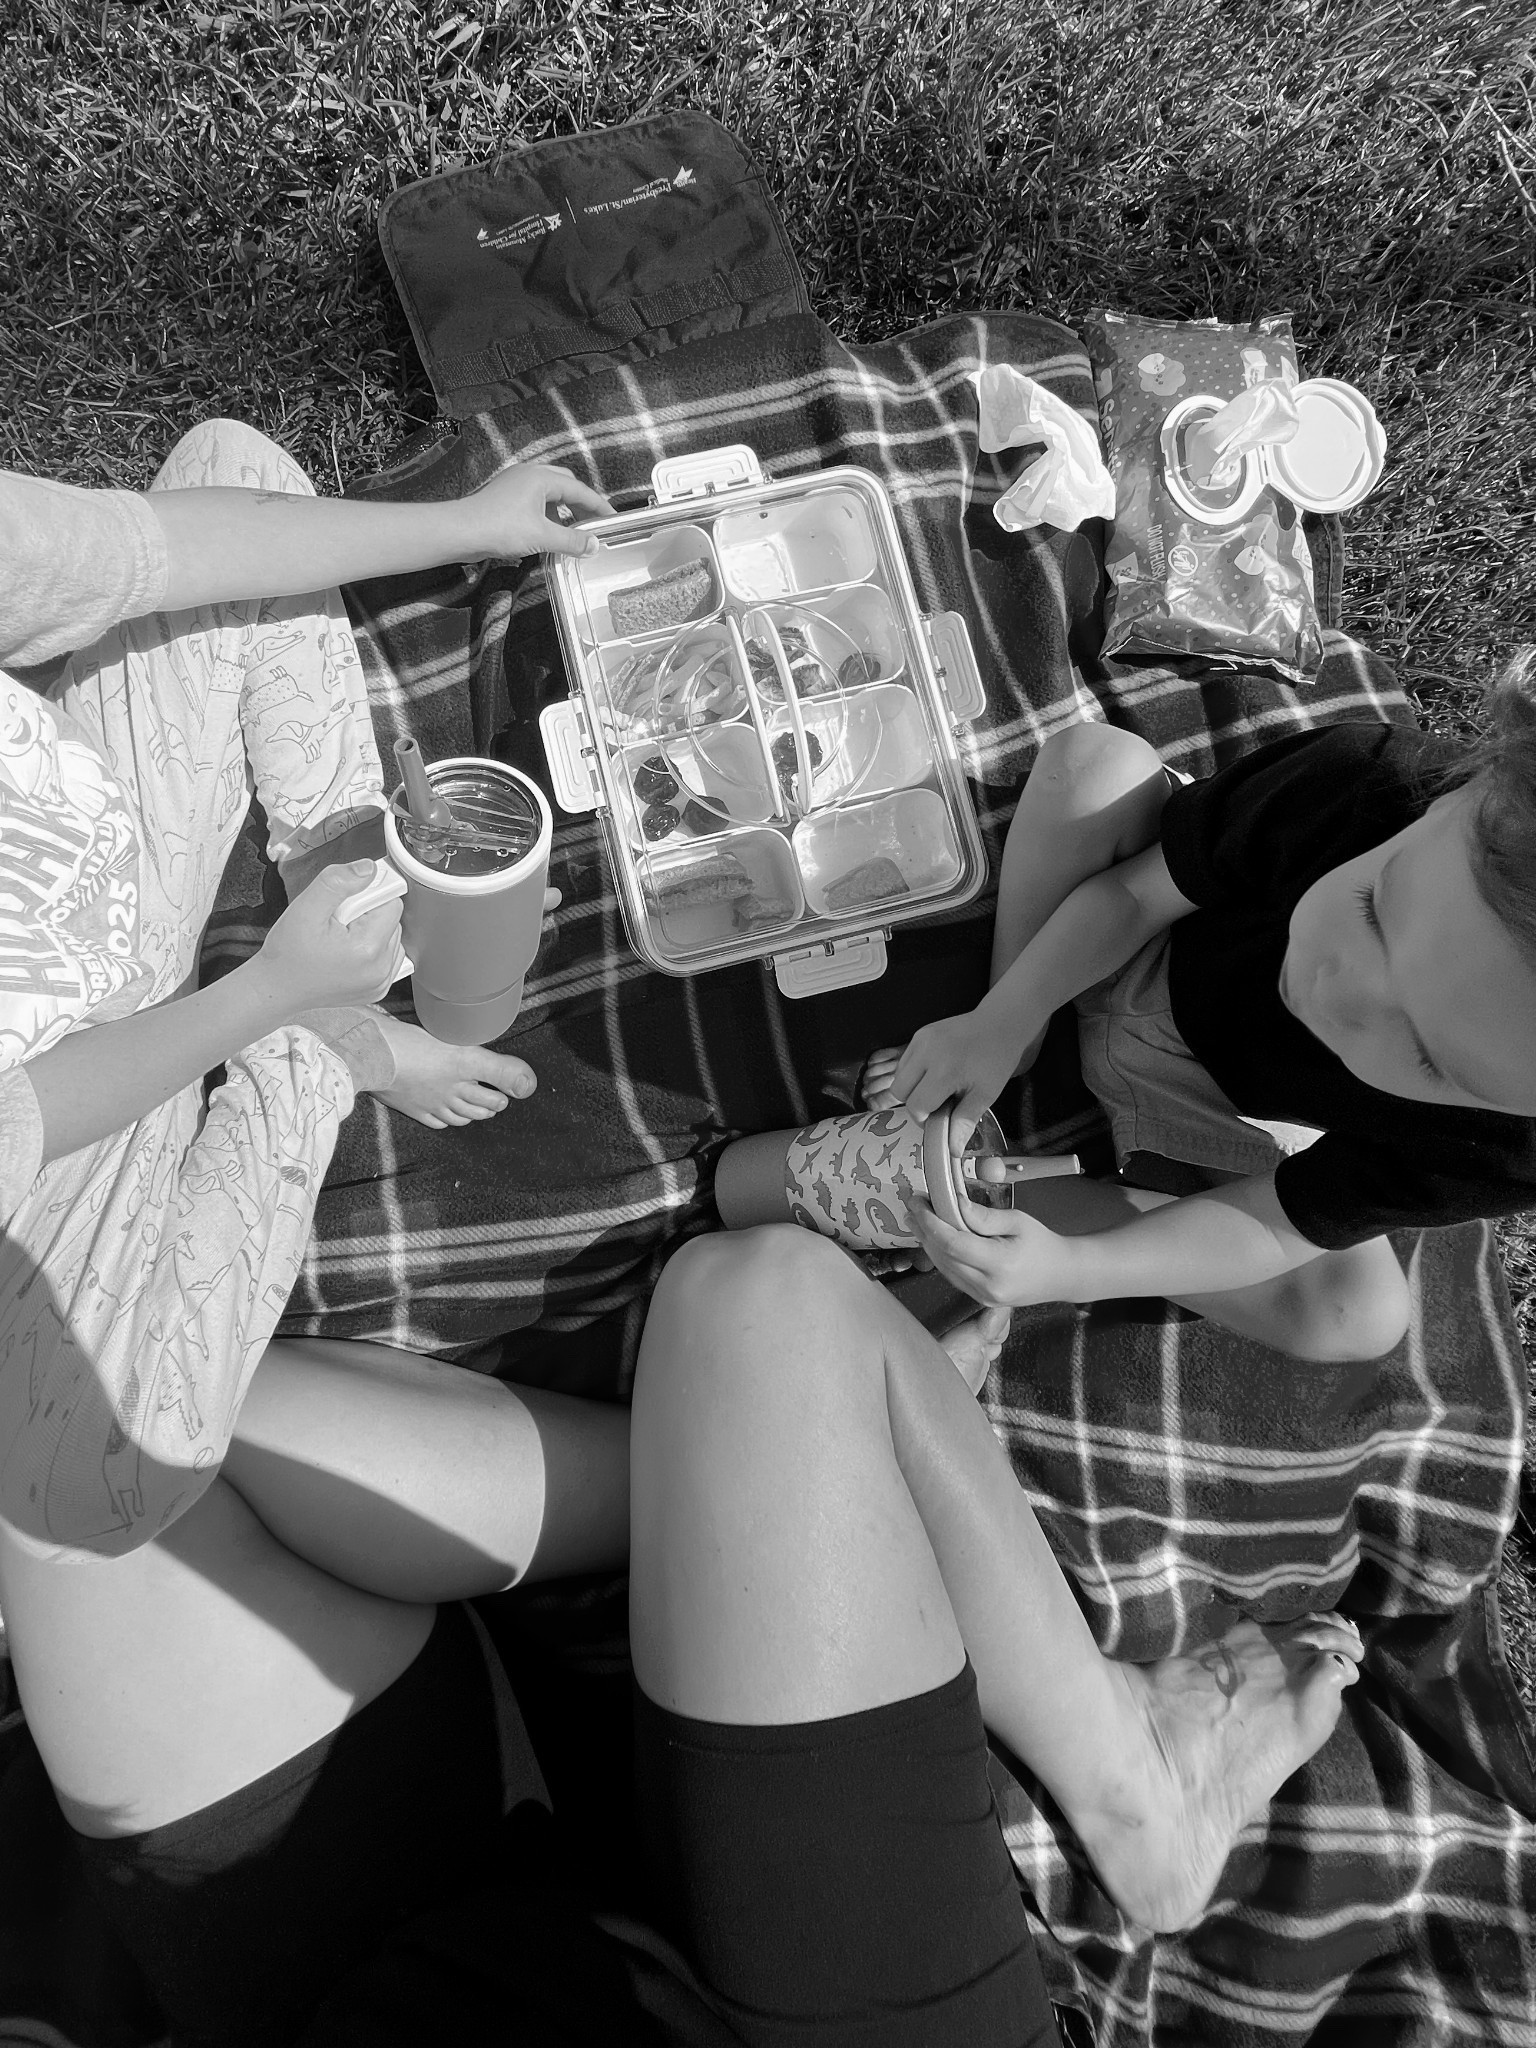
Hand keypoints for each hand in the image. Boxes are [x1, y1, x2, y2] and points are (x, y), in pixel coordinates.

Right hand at [255, 862, 406, 1010]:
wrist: (276, 988)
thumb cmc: (286, 955)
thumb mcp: (306, 908)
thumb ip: (338, 882)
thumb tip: (368, 869)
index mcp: (368, 949)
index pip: (391, 902)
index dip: (366, 894)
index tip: (344, 902)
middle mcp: (380, 970)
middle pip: (392, 920)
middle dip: (367, 913)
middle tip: (335, 922)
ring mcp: (380, 983)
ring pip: (391, 937)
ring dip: (369, 931)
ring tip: (338, 938)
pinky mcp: (377, 990)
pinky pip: (387, 957)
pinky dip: (371, 949)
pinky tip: (346, 951)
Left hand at [460, 463, 613, 560]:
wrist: (459, 532)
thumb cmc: (500, 528)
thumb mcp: (542, 536)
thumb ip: (572, 540)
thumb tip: (595, 545)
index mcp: (541, 477)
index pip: (580, 489)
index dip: (599, 506)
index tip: (613, 520)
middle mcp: (530, 475)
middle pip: (565, 485)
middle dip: (582, 504)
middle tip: (594, 523)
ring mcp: (515, 485)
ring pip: (549, 494)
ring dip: (564, 511)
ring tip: (574, 532)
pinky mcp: (504, 498)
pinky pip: (535, 502)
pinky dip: (548, 515)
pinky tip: (549, 533)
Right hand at [865, 1010, 1020, 1151]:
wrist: (1000, 1022)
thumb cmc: (996, 1059)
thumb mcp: (986, 1094)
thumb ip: (964, 1121)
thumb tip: (952, 1150)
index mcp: (944, 1071)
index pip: (916, 1105)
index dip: (925, 1118)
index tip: (941, 1116)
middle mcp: (926, 1053)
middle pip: (899, 1091)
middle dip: (915, 1103)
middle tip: (937, 1103)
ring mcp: (920, 1040)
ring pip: (899, 1076)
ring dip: (912, 1088)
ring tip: (938, 1086)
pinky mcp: (919, 1034)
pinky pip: (905, 1061)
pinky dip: (914, 1073)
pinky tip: (935, 1071)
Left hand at [910, 1193, 1072, 1308]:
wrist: (1062, 1275)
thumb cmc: (1042, 1244)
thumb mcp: (1017, 1221)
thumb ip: (983, 1216)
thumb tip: (954, 1204)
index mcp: (1001, 1264)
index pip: (953, 1244)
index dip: (931, 1222)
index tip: (918, 1202)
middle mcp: (989, 1286)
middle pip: (944, 1257)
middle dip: (923, 1229)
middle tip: (912, 1205)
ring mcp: (983, 1297)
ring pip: (944, 1268)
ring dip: (927, 1243)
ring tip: (916, 1219)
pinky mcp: (979, 1299)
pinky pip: (953, 1276)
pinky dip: (940, 1255)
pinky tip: (933, 1238)